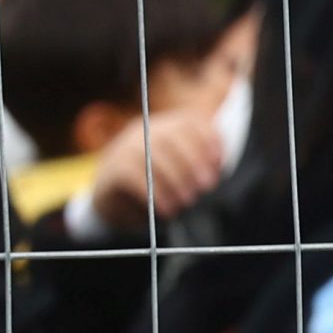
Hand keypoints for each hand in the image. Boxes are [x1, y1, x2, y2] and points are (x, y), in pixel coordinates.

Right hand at [88, 108, 227, 235]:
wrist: (113, 203)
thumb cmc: (156, 187)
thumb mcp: (179, 174)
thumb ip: (198, 167)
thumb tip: (215, 171)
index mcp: (165, 127)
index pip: (189, 122)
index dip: (208, 140)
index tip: (219, 164)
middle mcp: (144, 131)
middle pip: (171, 136)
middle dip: (193, 161)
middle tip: (206, 186)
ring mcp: (125, 148)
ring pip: (152, 155)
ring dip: (175, 179)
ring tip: (188, 200)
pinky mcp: (113, 169)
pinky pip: (134, 175)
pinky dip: (155, 193)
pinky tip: (167, 209)